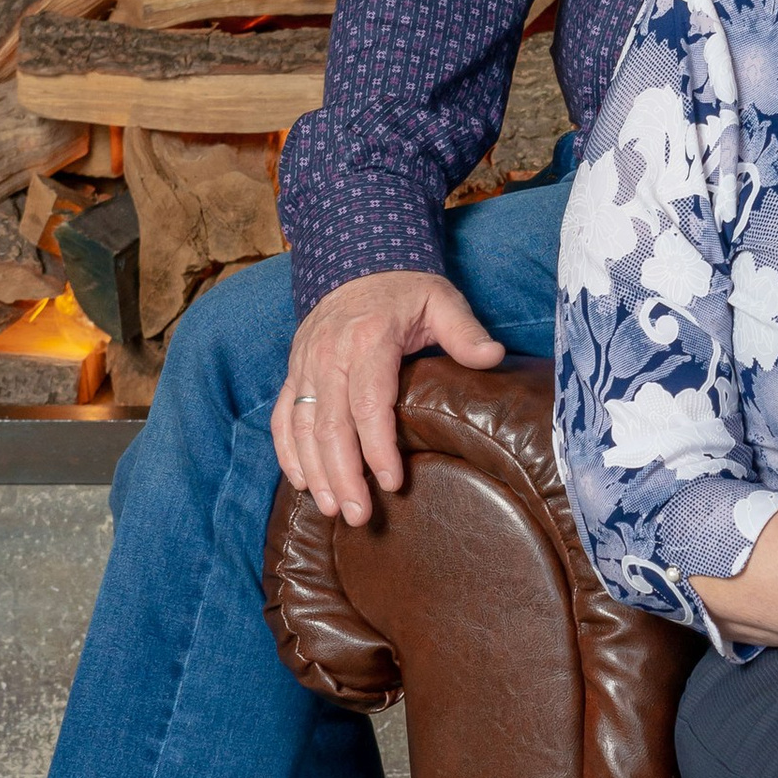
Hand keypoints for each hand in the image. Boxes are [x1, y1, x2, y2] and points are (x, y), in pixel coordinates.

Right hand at [272, 268, 504, 526]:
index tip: (392, 483)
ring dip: (316, 472)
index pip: (369, 402)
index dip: (378, 447)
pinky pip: (283, 417)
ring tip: (335, 509)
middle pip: (331, 425)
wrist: (355, 261)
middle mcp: (328, 354)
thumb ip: (465, 331)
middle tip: (360, 516)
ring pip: (303, 427)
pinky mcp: (294, 372)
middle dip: (344, 474)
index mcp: (368, 338)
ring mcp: (305, 364)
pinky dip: (288, 452)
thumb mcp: (441, 299)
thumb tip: (494, 356)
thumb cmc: (405, 289)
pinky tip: (303, 483)